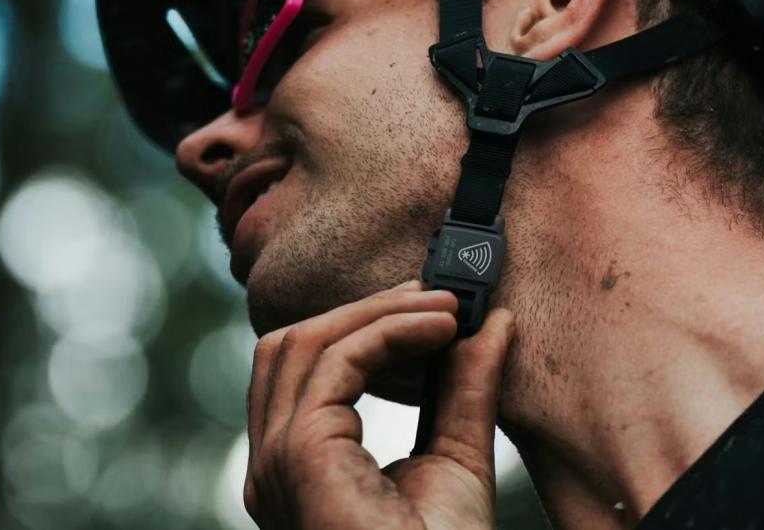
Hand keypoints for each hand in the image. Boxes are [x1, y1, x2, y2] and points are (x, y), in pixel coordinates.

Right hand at [243, 280, 514, 529]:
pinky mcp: (299, 456)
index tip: (430, 306)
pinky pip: (334, 361)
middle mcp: (273, 463)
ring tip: (446, 309)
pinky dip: (388, 330)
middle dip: (364, 309)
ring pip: (304, 342)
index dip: (363, 324)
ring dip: (379, 311)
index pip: (304, 368)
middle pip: (291, 345)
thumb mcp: (458, 455)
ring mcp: (278, 461)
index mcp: (299, 466)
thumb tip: (490, 324)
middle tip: (437, 296)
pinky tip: (441, 328)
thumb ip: (464, 390)